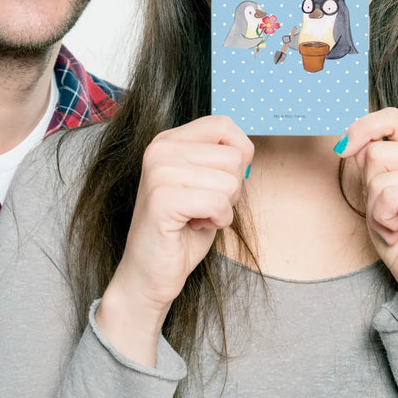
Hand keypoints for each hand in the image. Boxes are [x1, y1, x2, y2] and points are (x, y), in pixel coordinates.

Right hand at [96, 115, 252, 364]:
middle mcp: (160, 148)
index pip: (224, 125)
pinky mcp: (162, 198)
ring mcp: (159, 171)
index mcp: (169, 140)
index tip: (223, 180)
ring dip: (224, 208)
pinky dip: (218, 221)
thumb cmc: (182, 230)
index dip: (240, 153)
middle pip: (233, 157)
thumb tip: (247, 151)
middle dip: (231, 189)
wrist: (150, 273)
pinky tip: (195, 226)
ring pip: (230, 181)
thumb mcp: (204, 184)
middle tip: (203, 206)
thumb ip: (220, 160)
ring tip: (197, 216)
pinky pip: (219, 203)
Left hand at [338, 108, 397, 314]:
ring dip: (374, 207)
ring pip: (379, 175)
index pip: (391, 117)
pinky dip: (383, 218)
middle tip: (385, 212)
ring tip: (393, 223)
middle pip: (375, 151)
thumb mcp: (376, 191)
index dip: (362, 129)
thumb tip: (351, 142)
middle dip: (368, 187)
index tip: (343, 150)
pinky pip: (389, 195)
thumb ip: (369, 162)